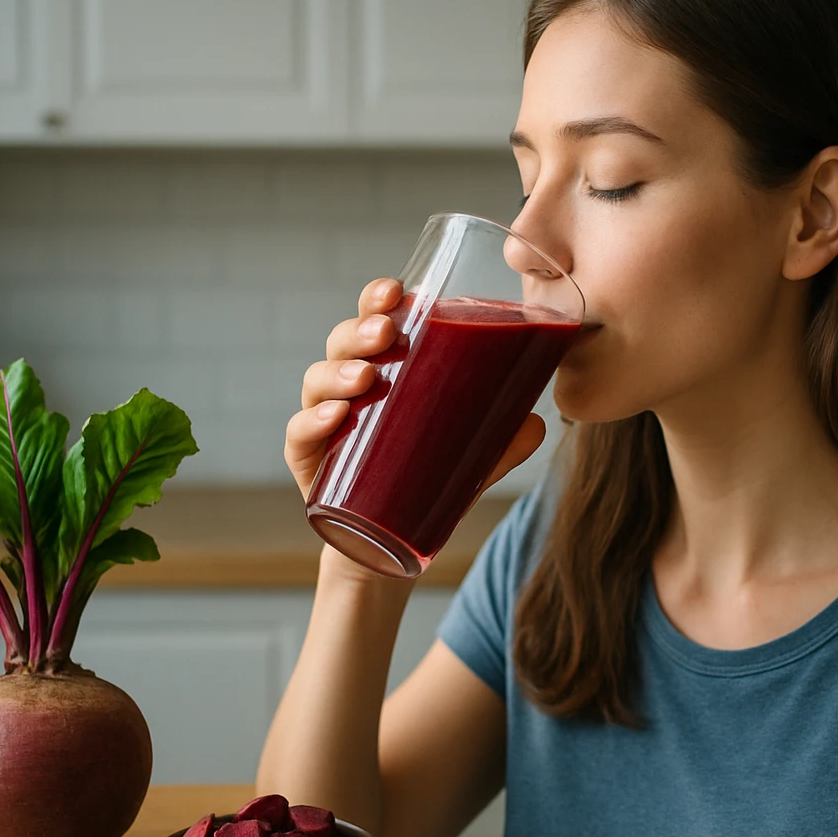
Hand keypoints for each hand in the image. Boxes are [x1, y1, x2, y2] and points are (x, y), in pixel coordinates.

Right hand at [285, 278, 547, 502]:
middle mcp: (348, 386)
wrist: (385, 544)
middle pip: (343, 341)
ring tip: (366, 376)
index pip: (375, 319)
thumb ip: (503, 441)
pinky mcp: (307, 459)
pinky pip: (299, 434)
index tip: (397, 292)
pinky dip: (311, 420)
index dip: (379, 299)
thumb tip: (538, 423)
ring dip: (339, 371)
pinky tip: (334, 417)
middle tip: (386, 332)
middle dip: (361, 330)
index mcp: (384, 369)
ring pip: (318, 379)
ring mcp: (322, 420)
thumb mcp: (469, 460)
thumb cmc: (423, 480)